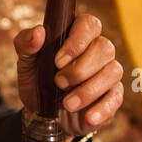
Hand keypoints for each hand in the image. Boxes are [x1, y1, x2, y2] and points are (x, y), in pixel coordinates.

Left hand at [14, 14, 123, 136]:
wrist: (43, 115)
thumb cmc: (37, 81)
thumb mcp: (26, 62)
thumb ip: (26, 43)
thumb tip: (38, 32)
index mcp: (78, 36)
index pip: (89, 24)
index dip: (77, 40)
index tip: (58, 61)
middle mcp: (98, 51)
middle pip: (105, 48)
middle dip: (80, 69)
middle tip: (59, 83)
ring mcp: (108, 73)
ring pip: (112, 72)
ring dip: (88, 90)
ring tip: (67, 104)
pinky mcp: (112, 96)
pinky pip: (116, 98)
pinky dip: (102, 109)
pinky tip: (88, 117)